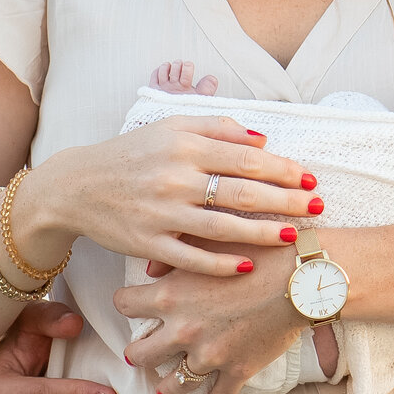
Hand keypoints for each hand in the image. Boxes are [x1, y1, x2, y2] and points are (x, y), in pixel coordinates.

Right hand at [17, 112, 320, 279]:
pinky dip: (221, 264)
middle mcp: (174, 178)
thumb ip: (217, 128)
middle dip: (285, 200)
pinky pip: (191, 258)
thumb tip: (262, 140)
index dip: (283, 169)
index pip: (246, 158)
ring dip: (262, 233)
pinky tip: (248, 266)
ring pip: (222, 227)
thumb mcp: (170, 127)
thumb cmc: (131, 154)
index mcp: (183, 145)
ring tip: (293, 237)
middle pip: (242, 191)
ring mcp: (161, 214)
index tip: (309, 177)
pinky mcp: (148, 244)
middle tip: (317, 206)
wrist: (75, 187)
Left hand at [113, 248, 306, 393]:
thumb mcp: (210, 240)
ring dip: (168, 386)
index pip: (123, 304)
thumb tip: (150, 271)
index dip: (128, 303)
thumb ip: (173, 255)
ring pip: (172, 385)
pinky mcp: (237, 371)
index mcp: (170, 295)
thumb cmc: (258, 251)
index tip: (134, 305)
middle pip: (138, 355)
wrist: (302, 278)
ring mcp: (209, 355)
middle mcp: (182, 330)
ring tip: (167, 387)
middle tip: (144, 351)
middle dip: (138, 353)